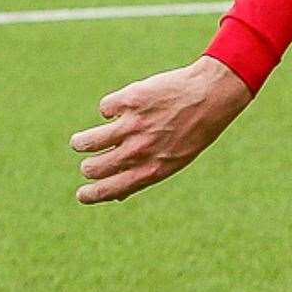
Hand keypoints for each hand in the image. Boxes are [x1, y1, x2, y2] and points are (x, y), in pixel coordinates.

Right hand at [70, 55, 251, 203]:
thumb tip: (117, 194)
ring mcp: (133, 126)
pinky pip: (105, 108)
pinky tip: (125, 107)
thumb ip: (144, 176)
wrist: (210, 96)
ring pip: (87, 141)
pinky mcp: (129, 101)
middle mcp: (139, 152)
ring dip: (81, 142)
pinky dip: (111, 108)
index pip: (110, 189)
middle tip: (90, 159)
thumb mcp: (174, 161)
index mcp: (151, 171)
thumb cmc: (193, 131)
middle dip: (88, 167)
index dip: (91, 195)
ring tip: (81, 141)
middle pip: (93, 168)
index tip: (81, 194)